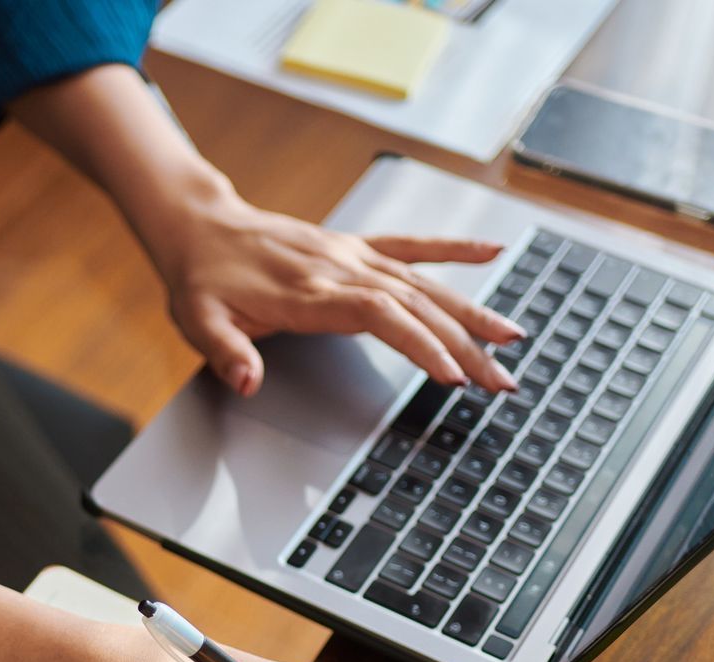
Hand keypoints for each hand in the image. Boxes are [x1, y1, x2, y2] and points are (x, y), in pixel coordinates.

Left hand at [147, 186, 524, 397]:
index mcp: (308, 293)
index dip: (419, 343)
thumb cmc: (203, 282)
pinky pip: (411, 245)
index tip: (452, 373)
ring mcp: (352, 255)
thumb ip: (227, 354)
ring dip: (471, 311)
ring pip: (423, 283)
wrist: (201, 227)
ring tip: (513, 338)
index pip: (378, 317)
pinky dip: (453, 249)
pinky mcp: (355, 246)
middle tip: (502, 379)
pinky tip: (494, 252)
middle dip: (464, 343)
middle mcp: (339, 269)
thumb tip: (247, 382)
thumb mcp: (200, 323)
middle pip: (415, 305)